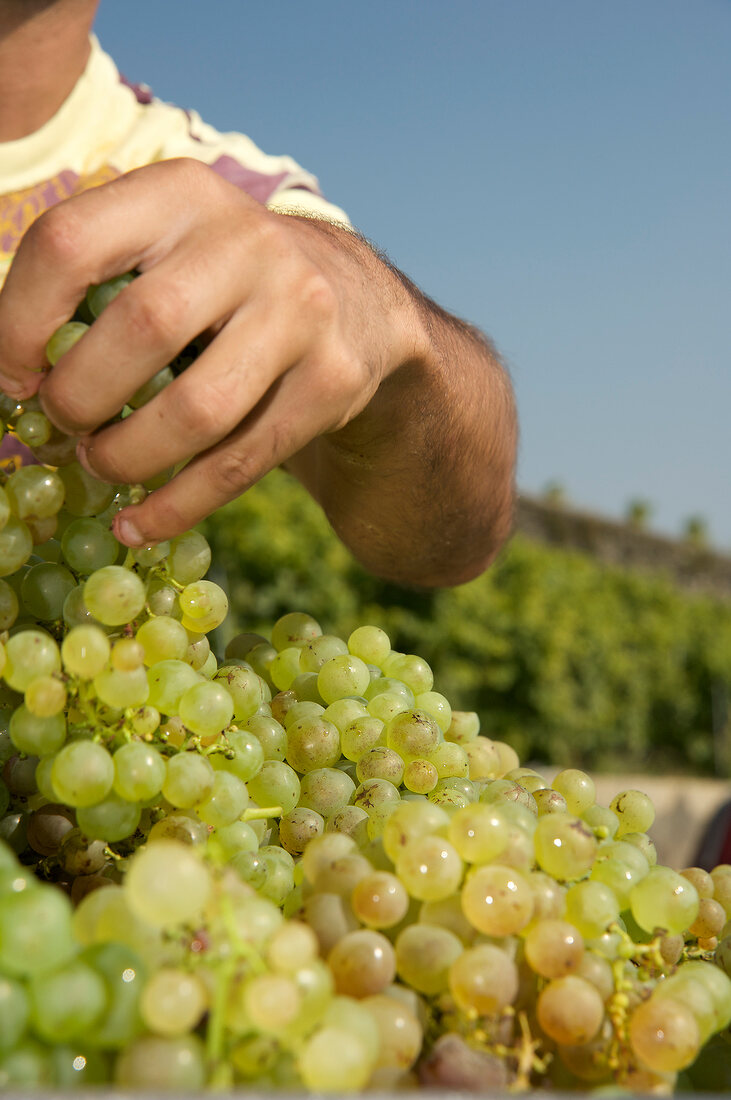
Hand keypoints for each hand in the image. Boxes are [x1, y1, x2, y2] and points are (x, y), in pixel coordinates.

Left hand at [0, 158, 417, 546]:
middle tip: (64, 423)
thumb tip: (8, 370)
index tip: (13, 373)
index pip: (71, 242)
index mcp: (179, 193)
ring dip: (127, 458)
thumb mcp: (166, 244)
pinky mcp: (332, 382)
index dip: (20, 319)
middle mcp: (248, 242)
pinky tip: (137, 525)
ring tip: (102, 465)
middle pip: (140, 329)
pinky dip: (175, 507)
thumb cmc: (225, 281)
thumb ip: (95, 282)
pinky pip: (240, 463)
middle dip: (80, 397)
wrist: (356, 303)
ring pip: (197, 411)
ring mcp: (301, 313)